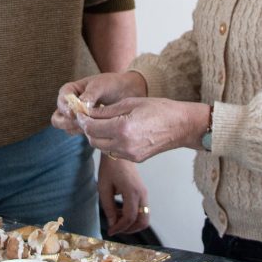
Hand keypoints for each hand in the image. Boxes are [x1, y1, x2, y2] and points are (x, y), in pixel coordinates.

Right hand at [51, 72, 147, 134]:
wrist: (127, 92)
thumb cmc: (112, 84)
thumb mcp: (100, 85)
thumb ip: (89, 95)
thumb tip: (79, 106)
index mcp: (70, 90)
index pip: (61, 100)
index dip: (65, 107)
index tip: (74, 113)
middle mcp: (70, 104)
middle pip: (58, 118)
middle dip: (67, 122)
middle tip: (81, 122)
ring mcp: (77, 117)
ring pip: (67, 128)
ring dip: (76, 128)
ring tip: (91, 125)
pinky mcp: (85, 126)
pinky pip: (79, 133)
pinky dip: (85, 133)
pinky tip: (98, 129)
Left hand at [83, 97, 208, 162]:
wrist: (181, 126)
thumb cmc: (159, 109)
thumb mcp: (131, 102)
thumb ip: (108, 110)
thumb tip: (89, 113)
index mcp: (122, 128)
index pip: (91, 127)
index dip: (83, 119)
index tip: (80, 112)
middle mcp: (124, 145)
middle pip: (93, 140)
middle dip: (88, 128)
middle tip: (89, 117)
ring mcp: (130, 154)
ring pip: (102, 148)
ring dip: (98, 136)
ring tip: (102, 123)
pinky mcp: (135, 159)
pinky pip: (114, 151)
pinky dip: (110, 142)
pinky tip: (115, 131)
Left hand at [98, 154, 149, 235]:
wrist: (118, 153)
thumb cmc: (109, 168)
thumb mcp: (104, 188)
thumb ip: (109, 208)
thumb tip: (113, 224)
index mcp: (132, 192)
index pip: (129, 218)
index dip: (120, 228)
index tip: (110, 231)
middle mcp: (142, 193)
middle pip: (143, 221)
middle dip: (130, 229)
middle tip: (116, 229)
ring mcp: (144, 192)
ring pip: (144, 217)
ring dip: (132, 223)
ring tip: (117, 219)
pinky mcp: (143, 191)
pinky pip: (142, 210)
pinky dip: (133, 216)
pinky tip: (120, 211)